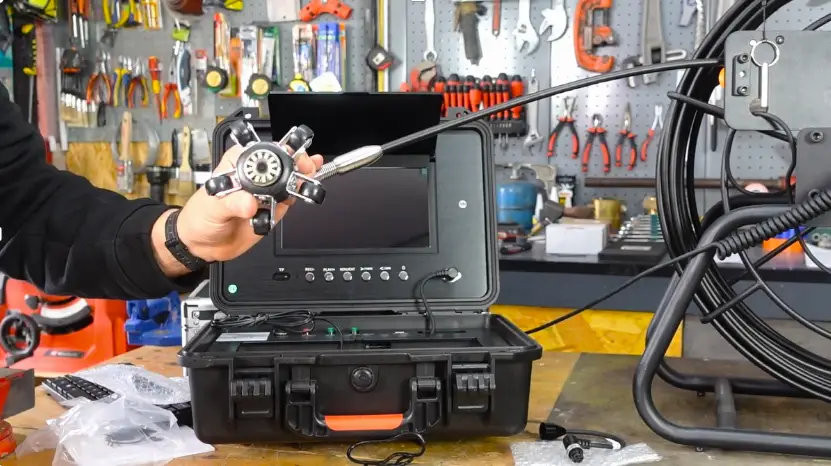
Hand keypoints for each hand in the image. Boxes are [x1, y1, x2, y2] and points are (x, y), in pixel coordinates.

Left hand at [151, 145, 323, 276]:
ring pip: (291, 180)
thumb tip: (249, 202)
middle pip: (282, 163)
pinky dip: (301, 195)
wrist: (203, 244)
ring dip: (303, 178)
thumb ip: (231, 203)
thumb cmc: (200, 217)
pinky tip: (309, 190)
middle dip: (298, 163)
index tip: (287, 160)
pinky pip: (291, 200)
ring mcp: (266, 192)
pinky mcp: (274, 208)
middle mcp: (254, 176)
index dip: (278, 154)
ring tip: (311, 177)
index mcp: (238, 164)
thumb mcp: (212, 207)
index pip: (262, 152)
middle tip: (307, 167)